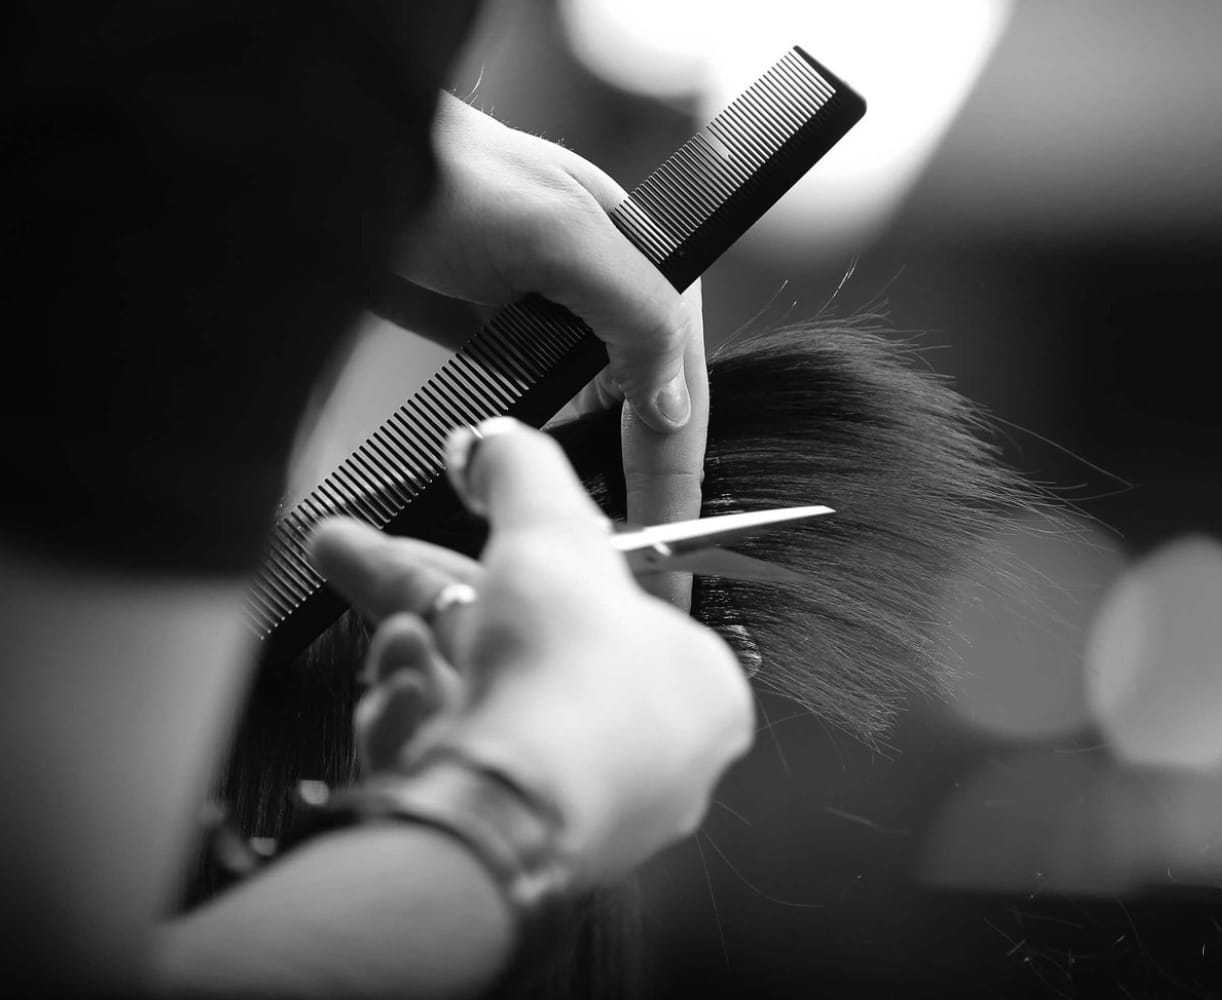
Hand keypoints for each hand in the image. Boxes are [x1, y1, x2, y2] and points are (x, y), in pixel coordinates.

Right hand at [307, 418, 752, 884]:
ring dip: (420, 662)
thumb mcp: (546, 533)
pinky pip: (463, 771)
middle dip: (422, 597)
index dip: (507, 561)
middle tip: (349, 554)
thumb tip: (492, 440)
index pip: (592, 604)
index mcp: (695, 684)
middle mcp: (651, 755)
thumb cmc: (564, 684)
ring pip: (484, 711)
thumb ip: (521, 472)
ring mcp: (584, 808)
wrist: (510, 810)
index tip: (452, 536)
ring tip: (390, 641)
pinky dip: (421, 729)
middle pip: (521, 651)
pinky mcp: (514, 846)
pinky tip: (399, 706)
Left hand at [394, 94, 708, 606]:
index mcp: (644, 261)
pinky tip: (547, 498)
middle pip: (645, 409)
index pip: (679, 381)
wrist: (327, 158)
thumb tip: (673, 401)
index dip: (675, 465)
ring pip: (597, 417)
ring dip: (600, 477)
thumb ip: (634, 309)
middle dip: (644, 484)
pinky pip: (542, 411)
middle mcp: (607, 294)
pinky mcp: (502, 338)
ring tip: (604, 547)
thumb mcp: (557, 233)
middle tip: (639, 562)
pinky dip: (546, 457)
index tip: (668, 537)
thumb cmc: (440, 169)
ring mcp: (553, 319)